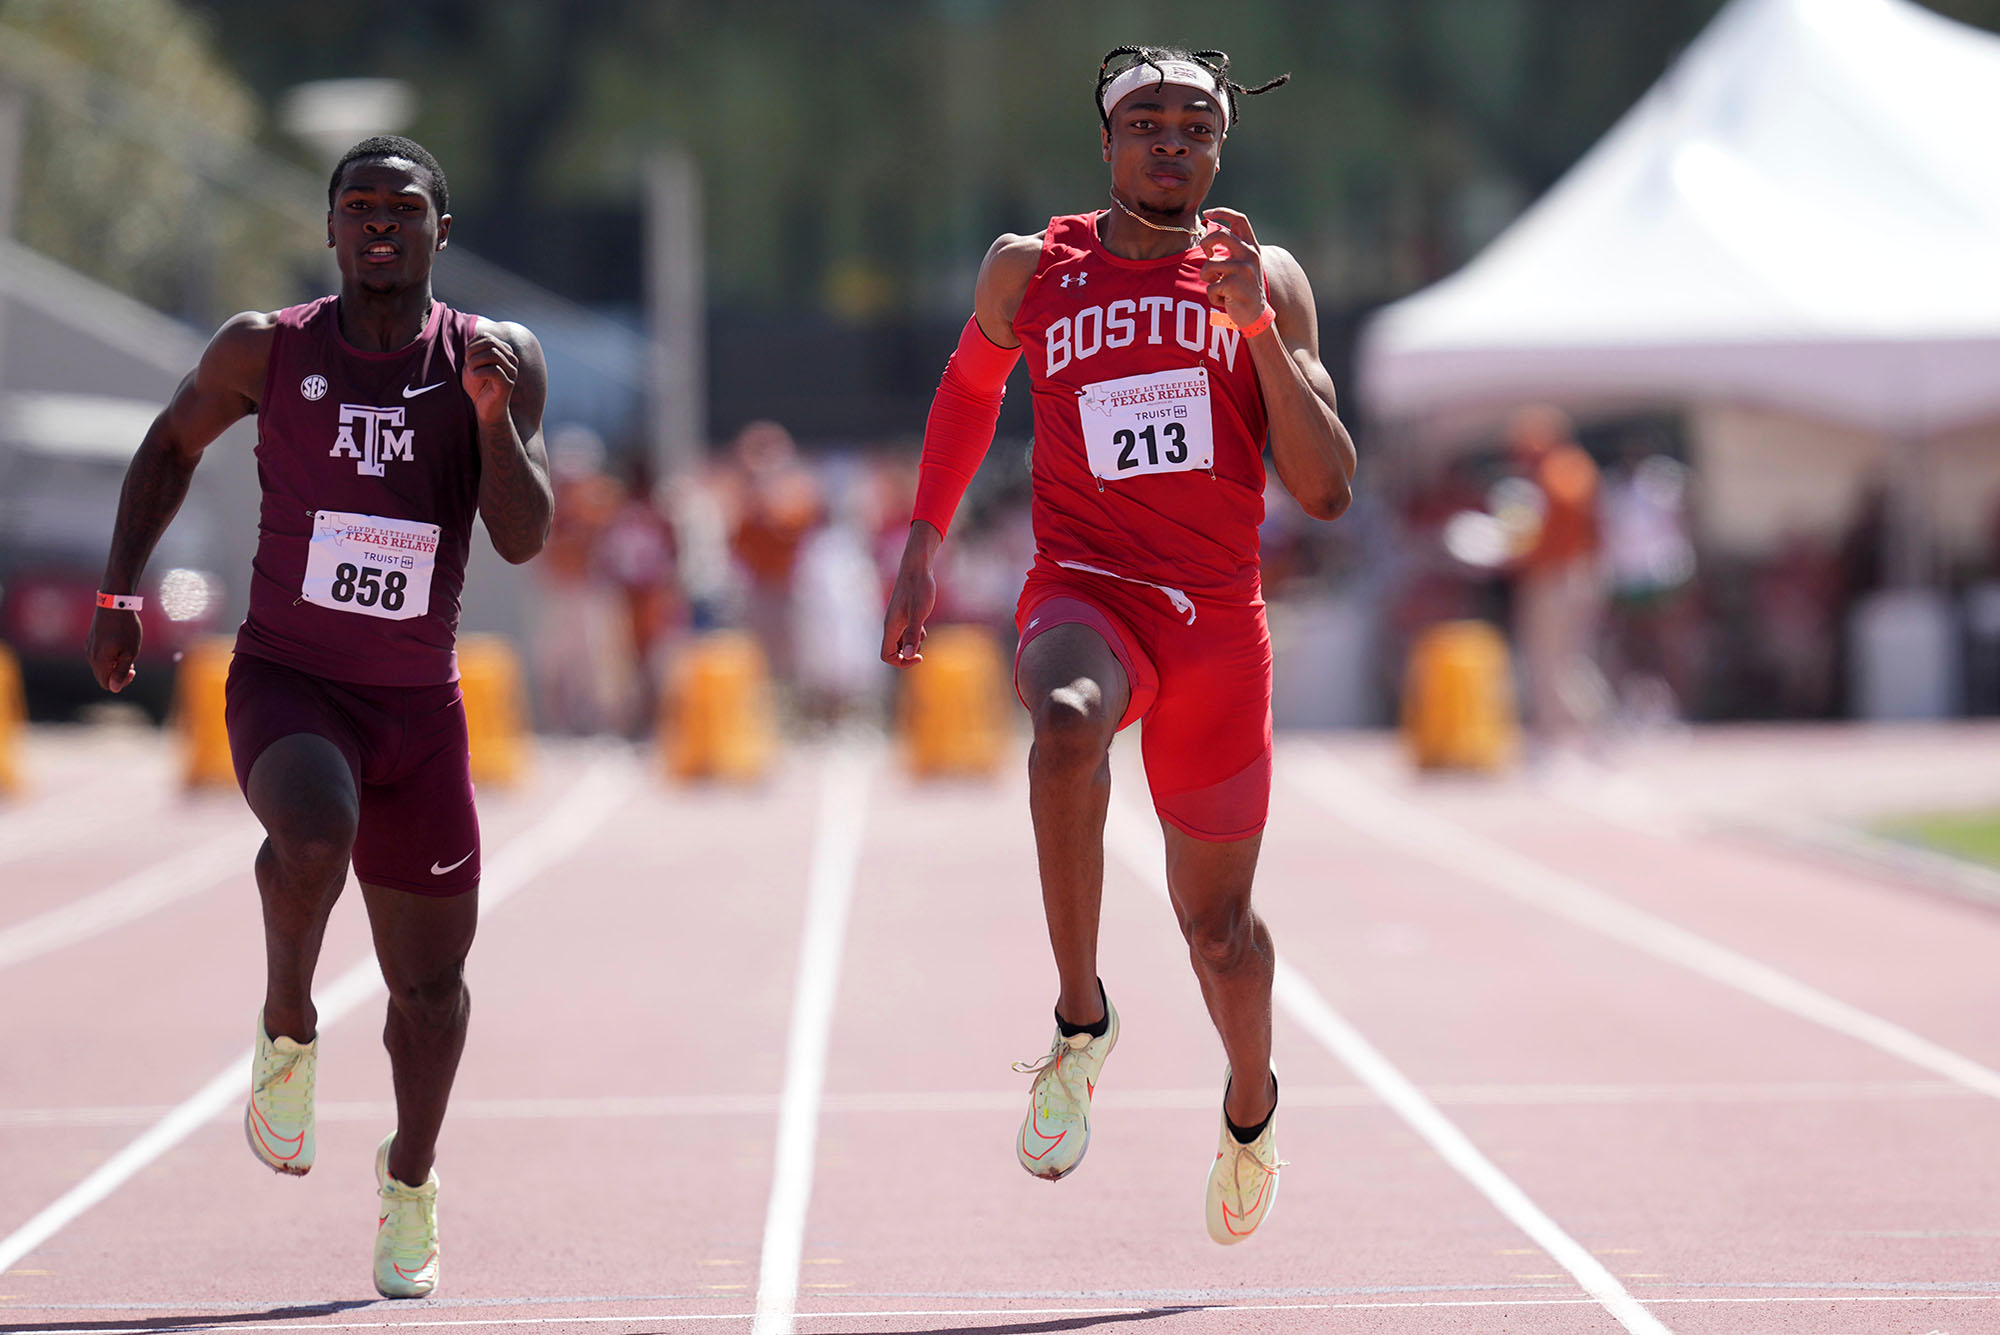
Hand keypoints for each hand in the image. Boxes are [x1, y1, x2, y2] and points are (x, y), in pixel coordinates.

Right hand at [85, 607, 140, 691]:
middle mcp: (90, 656)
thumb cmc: (125, 628)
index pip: (106, 684)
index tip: (133, 670)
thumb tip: (114, 689)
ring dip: (114, 665)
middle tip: (132, 663)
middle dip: (118, 674)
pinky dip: (109, 656)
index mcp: (99, 661)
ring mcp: (89, 647)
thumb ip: (121, 671)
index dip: (121, 683)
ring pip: (101, 665)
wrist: (115, 604)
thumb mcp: (130, 652)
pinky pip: (99, 655)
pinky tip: (120, 646)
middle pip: (103, 676)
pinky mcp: (91, 639)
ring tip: (127, 653)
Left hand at [462, 329, 519, 422]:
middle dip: (474, 351)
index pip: (488, 337)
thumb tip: (475, 336)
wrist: (486, 411)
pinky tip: (474, 377)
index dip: (472, 345)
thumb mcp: (473, 365)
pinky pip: (494, 370)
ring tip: (470, 371)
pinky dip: (478, 372)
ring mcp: (512, 372)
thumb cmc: (478, 388)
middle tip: (467, 363)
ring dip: (475, 361)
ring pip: (493, 353)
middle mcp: (512, 360)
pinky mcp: (508, 384)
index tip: (467, 358)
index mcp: (505, 353)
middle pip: (491, 342)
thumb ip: (475, 350)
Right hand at [880, 524, 940, 666]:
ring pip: (900, 640)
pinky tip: (922, 622)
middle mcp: (890, 625)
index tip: (918, 655)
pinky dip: (914, 632)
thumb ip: (912, 635)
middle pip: (893, 650)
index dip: (901, 661)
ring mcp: (896, 618)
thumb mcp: (919, 613)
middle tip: (921, 640)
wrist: (917, 567)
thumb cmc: (919, 588)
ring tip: (922, 629)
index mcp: (891, 627)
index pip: (886, 655)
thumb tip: (908, 656)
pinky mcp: (903, 612)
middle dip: (908, 652)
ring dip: (912, 642)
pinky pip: (905, 631)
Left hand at [1199, 207, 1267, 328]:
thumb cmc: (1243, 289)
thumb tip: (1211, 229)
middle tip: (1207, 254)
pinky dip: (1213, 296)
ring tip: (1219, 288)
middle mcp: (1250, 254)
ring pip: (1209, 265)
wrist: (1256, 315)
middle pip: (1220, 234)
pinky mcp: (1236, 285)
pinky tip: (1224, 300)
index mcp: (1252, 247)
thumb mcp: (1242, 265)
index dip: (1223, 212)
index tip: (1208, 213)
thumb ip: (1232, 249)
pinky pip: (1211, 286)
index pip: (1239, 220)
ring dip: (1208, 279)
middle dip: (1206, 243)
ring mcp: (1244, 269)